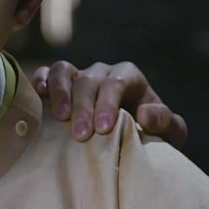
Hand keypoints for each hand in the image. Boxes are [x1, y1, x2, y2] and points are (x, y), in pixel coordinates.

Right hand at [31, 61, 187, 148]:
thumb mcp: (169, 132)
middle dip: (84, 107)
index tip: (103, 128)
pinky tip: (39, 94)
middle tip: (81, 135)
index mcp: (129, 77)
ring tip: (60, 118)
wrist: (131, 136)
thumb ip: (166, 122)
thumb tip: (144, 115)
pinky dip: (41, 80)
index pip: (116, 82)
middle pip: (89, 80)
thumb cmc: (149, 133)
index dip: (108, 103)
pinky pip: (47, 73)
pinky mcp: (60, 82)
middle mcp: (102, 72)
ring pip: (64, 71)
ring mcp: (79, 74)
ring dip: (60, 93)